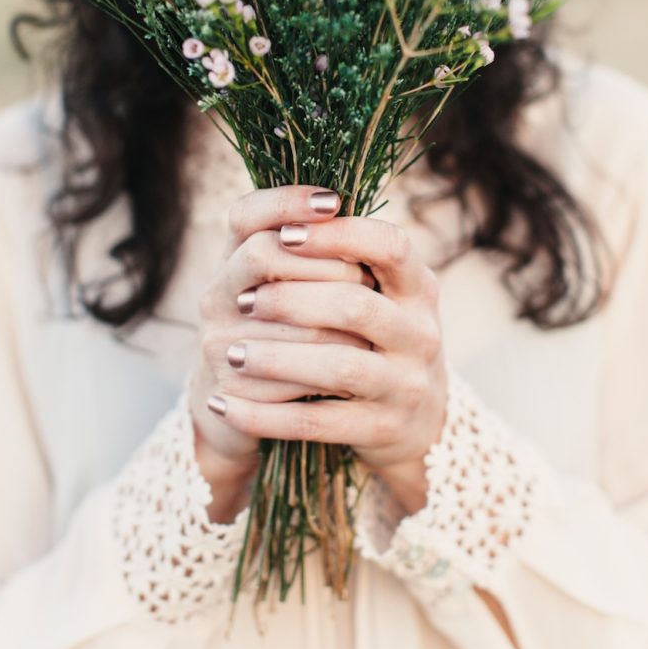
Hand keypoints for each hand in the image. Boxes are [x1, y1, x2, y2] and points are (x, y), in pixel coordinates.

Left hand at [202, 189, 448, 510]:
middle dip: (290, 299)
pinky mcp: (382, 430)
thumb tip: (278, 217)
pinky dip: (265, 415)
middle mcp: (421, 333)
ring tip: (232, 353)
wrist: (417, 424)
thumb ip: (341, 257)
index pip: (390, 245)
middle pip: (355, 304)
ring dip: (276, 357)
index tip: (284, 234)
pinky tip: (226, 405)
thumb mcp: (379, 294)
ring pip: (338, 366)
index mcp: (419, 287)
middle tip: (242, 301)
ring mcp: (406, 385)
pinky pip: (317, 422)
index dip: (338, 235)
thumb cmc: (377, 339)